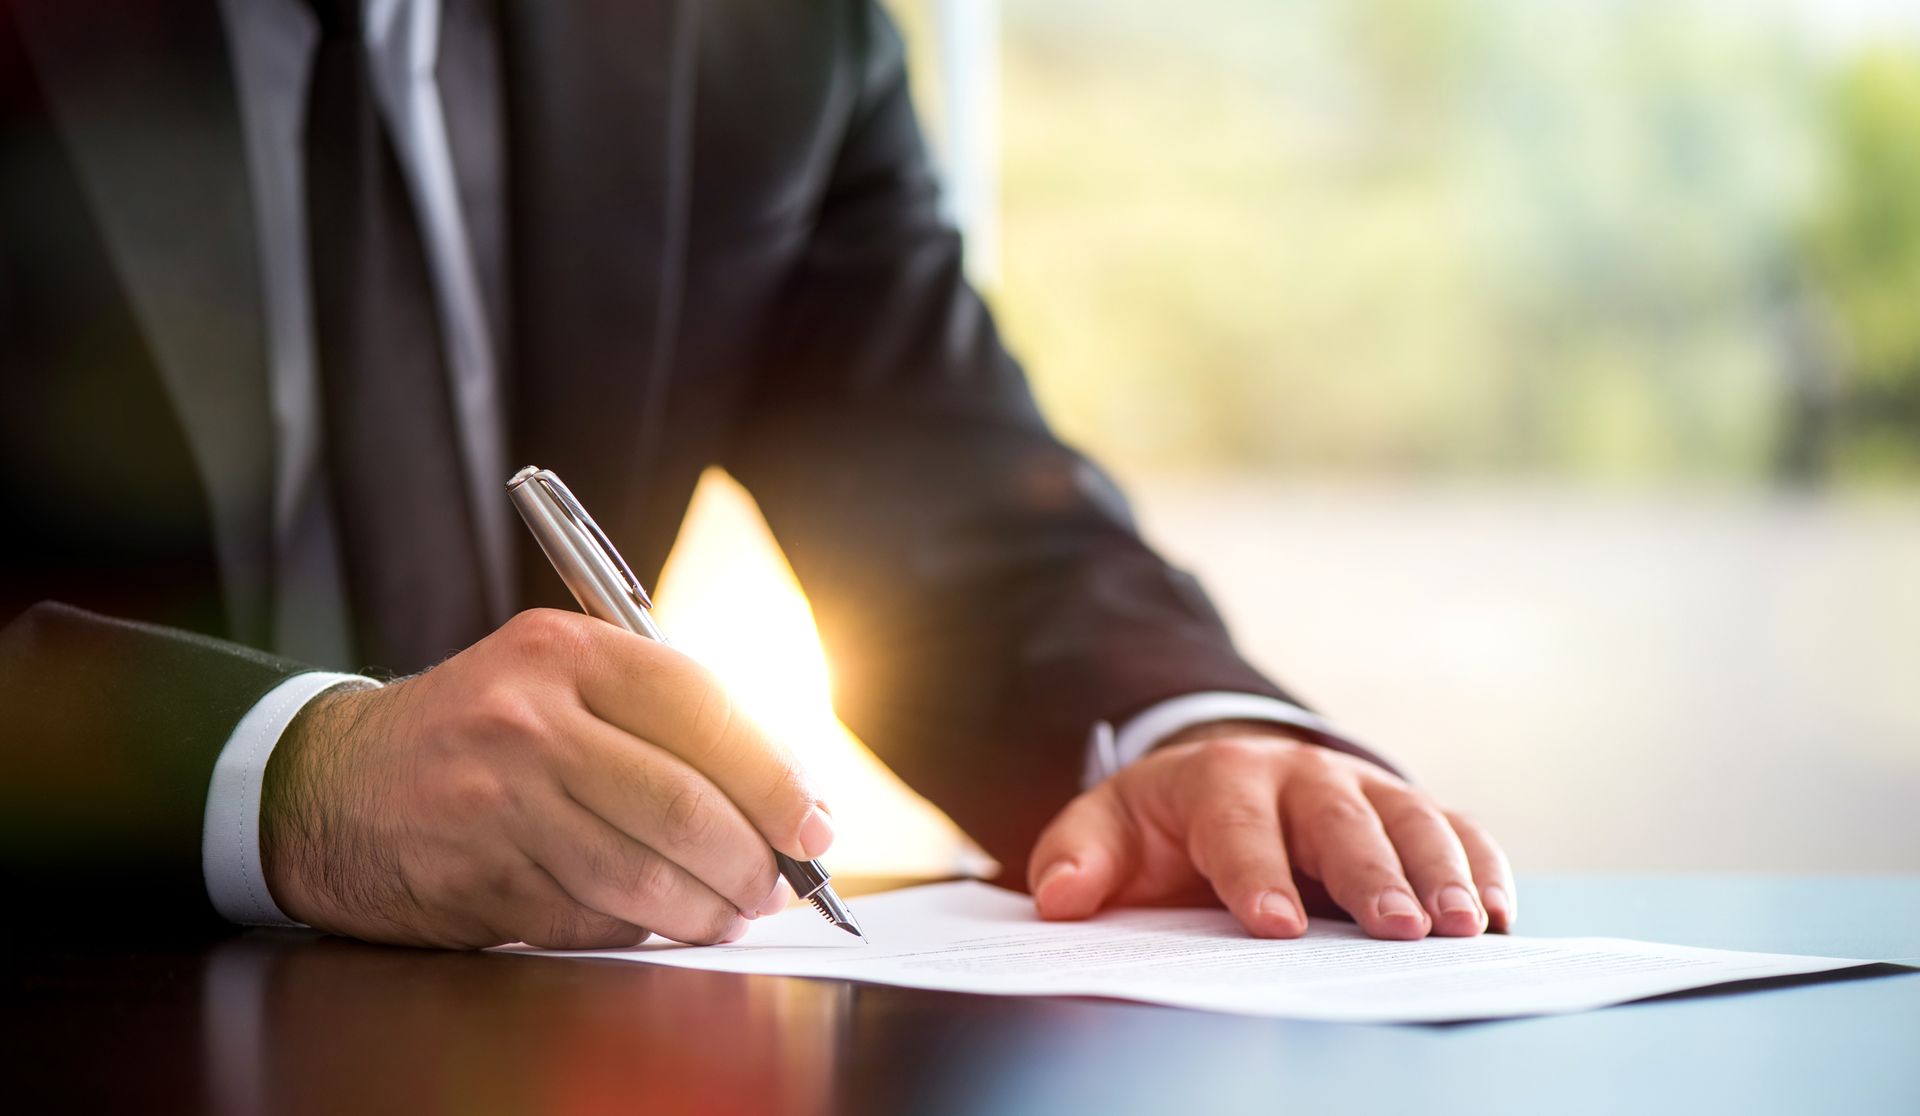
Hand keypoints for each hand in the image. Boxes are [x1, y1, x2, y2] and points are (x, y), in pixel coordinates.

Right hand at [260, 609, 833, 948]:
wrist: (329, 785)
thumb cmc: (475, 730)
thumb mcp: (556, 678)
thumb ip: (659, 717)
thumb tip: (783, 792)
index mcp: (565, 651)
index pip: (704, 710)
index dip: (776, 777)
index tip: (817, 824)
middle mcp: (530, 721)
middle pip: (685, 804)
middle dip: (755, 861)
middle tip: (781, 884)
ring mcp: (499, 803)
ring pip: (646, 876)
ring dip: (709, 909)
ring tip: (732, 913)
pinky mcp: (480, 879)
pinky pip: (594, 919)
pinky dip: (643, 931)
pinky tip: (660, 924)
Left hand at [1027, 724, 1513, 938]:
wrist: (1220, 780)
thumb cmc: (1163, 824)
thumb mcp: (1106, 830)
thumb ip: (1078, 858)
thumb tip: (1059, 897)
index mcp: (1220, 780)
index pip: (1238, 828)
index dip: (1255, 875)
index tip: (1272, 925)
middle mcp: (1300, 776)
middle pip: (1340, 823)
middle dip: (1372, 876)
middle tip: (1400, 931)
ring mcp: (1361, 789)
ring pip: (1411, 822)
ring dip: (1441, 874)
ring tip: (1465, 927)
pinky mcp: (1406, 810)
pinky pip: (1456, 829)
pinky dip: (1482, 867)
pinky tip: (1499, 912)